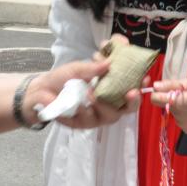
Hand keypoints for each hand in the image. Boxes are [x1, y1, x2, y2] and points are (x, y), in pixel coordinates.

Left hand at [26, 53, 141, 129]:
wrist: (42, 89)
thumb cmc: (65, 78)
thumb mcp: (80, 65)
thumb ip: (96, 62)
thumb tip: (110, 60)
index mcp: (112, 91)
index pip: (132, 91)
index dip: (140, 86)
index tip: (144, 78)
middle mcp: (108, 106)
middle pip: (127, 109)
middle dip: (132, 101)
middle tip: (131, 92)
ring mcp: (96, 117)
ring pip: (109, 116)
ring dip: (103, 104)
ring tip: (92, 93)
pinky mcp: (81, 125)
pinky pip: (86, 121)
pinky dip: (83, 112)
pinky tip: (78, 105)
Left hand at [149, 78, 186, 132]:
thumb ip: (172, 85)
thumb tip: (155, 86)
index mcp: (176, 103)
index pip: (154, 99)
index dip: (158, 91)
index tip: (168, 86)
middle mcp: (177, 116)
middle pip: (165, 104)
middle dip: (173, 96)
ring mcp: (182, 125)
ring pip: (174, 111)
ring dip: (180, 105)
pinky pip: (181, 119)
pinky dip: (185, 114)